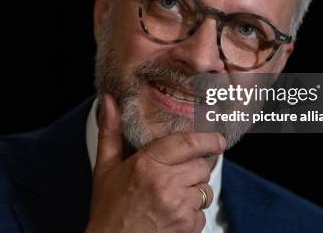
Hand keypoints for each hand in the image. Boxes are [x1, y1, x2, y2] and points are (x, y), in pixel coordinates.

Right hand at [86, 94, 225, 232]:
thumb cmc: (109, 210)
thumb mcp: (105, 168)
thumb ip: (110, 131)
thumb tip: (108, 102)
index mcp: (147, 164)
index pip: (188, 142)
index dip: (208, 139)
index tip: (217, 139)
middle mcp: (166, 183)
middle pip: (201, 166)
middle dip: (194, 169)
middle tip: (178, 176)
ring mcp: (179, 206)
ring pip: (205, 189)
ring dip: (194, 191)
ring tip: (172, 197)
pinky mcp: (188, 226)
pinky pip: (203, 213)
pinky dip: (192, 213)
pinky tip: (173, 214)